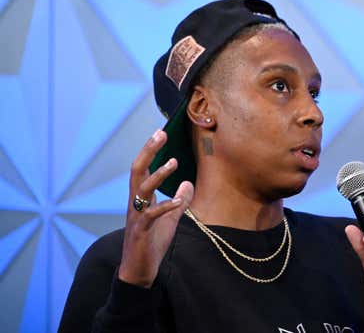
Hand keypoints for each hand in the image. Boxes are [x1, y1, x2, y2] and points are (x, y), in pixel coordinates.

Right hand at [118, 129, 193, 287]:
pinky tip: (178, 202)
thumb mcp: (170, 219)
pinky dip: (164, 207)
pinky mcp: (140, 232)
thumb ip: (178, 201)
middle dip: (148, 152)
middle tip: (160, 135)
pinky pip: (150, 216)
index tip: (160, 133)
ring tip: (174, 163)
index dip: (151, 151)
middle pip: (137, 171)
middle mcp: (135, 203)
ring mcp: (136, 217)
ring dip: (158, 176)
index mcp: (141, 199)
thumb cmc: (152, 243)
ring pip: (141, 189)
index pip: (143, 169)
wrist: (139, 270)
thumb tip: (188, 183)